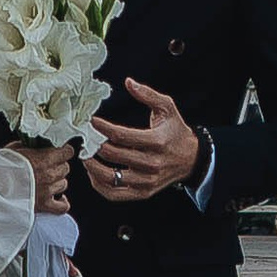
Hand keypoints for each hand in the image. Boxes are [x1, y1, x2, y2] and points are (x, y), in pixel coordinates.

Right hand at [25, 144, 74, 214]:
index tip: (61, 150)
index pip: (66, 152)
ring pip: (63, 184)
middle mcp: (49, 175)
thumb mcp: (14, 149)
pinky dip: (62, 202)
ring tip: (47, 180)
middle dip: (59, 165)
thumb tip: (34, 144)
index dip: (64, 150)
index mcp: (43, 159)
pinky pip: (62, 206)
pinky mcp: (44, 206)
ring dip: (57, 181)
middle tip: (49, 165)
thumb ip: (29, 146)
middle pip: (65, 168)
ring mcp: (47, 191)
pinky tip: (58, 198)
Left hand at [87, 82, 202, 204]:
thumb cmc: (176, 132)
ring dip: (93, 166)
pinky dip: (99, 185)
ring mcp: (146, 181)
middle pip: (113, 155)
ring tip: (85, 156)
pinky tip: (94, 174)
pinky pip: (115, 194)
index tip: (91, 121)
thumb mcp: (167, 108)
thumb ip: (147, 94)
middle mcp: (151, 163)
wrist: (192, 159)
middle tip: (85, 137)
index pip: (121, 136)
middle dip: (94, 144)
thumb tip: (128, 82)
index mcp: (156, 142)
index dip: (102, 128)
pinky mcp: (143, 192)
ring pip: (111, 177)